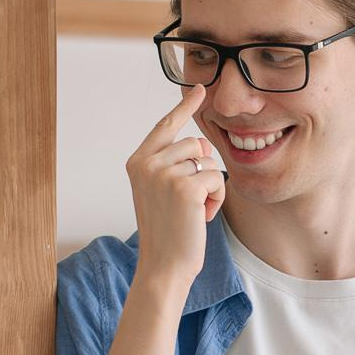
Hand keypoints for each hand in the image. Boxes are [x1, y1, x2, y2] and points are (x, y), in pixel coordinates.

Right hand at [130, 85, 225, 287]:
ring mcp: (164, 174)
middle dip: (202, 170)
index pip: (165, 126)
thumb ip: (175, 163)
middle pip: (194, 144)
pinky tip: (201, 217)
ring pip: (206, 161)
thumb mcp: (163, 191)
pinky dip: (216, 198)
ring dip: (210, 186)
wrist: (163, 265)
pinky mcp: (185, 187)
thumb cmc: (167, 231)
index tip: (199, 88)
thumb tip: (202, 141)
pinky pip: (216, 178)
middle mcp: (147, 163)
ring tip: (194, 210)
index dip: (184, 106)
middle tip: (190, 201)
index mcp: (138, 162)